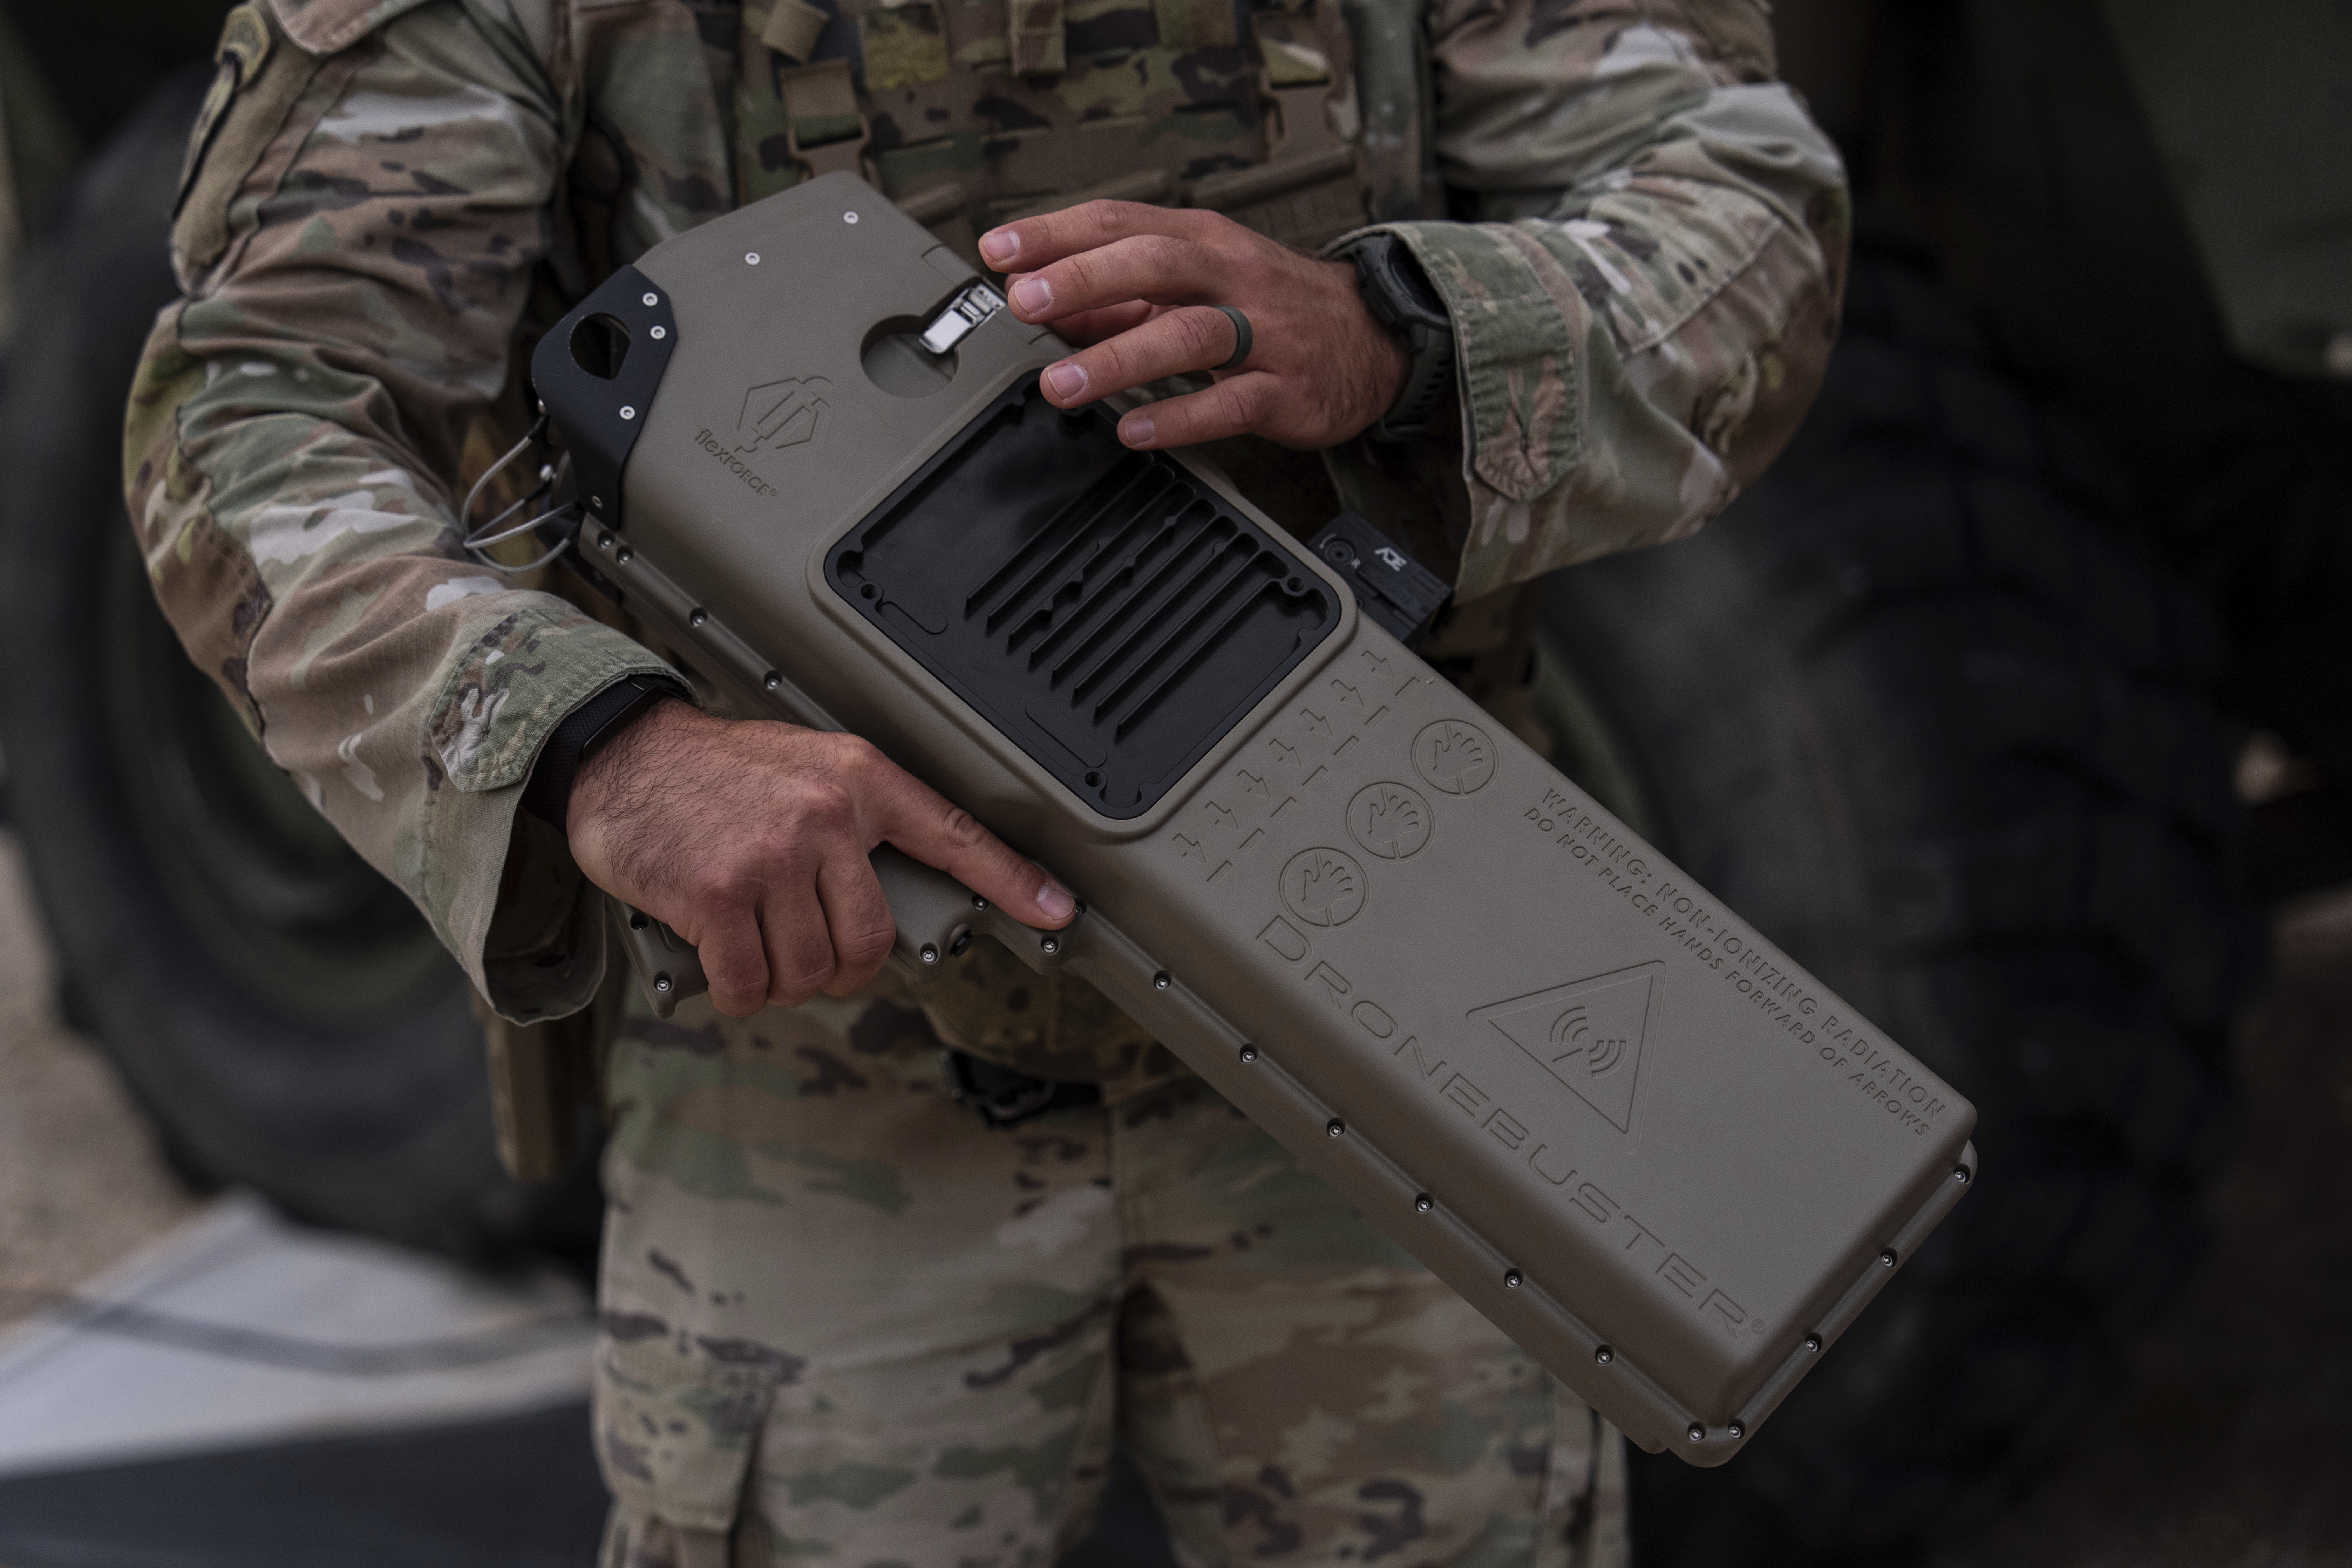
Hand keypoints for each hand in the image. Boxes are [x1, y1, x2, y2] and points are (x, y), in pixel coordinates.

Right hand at [566, 702, 1075, 1015]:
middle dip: (842, 968)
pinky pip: (751, 984)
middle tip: (808, 952)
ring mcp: (769, 856)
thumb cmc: (716, 774)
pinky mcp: (715, 895)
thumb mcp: (806, 772)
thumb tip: (893, 904)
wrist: (623, 756)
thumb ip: (855, 827)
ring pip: (813, 970)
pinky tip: (725, 967)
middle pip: (872, 940)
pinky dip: (739, 993)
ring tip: (757, 947)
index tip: (1056, 910)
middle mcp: (824, 816)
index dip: (1009, 878)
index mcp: (858, 780)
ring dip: (785, 982)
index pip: (952, 832)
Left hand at [980, 202, 1407, 451]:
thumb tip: (1045, 300)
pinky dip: (1178, 418)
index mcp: (1204, 240)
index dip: (1057, 233)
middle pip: (1154, 263)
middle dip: (1084, 279)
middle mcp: (1232, 276)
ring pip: (1187, 335)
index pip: (1121, 222)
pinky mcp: (1284, 391)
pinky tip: (1134, 430)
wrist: (1373, 340)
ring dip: (1118, 358)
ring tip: (1063, 386)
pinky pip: (1227, 404)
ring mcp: (1263, 334)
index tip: (999, 250)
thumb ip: (1121, 294)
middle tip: (1026, 302)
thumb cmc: (1271, 307)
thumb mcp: (1198, 283)